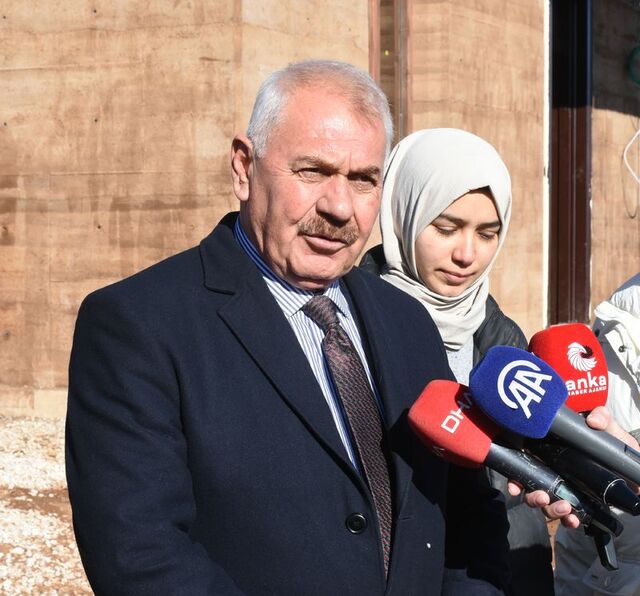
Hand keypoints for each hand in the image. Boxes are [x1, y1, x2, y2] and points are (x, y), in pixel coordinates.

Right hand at [507, 406, 639, 526]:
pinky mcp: (580, 505)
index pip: (526, 464)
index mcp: (553, 454)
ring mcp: (565, 490)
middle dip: (532, 497)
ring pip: (547, 504)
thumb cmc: (615, 447)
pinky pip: (568, 517)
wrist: (635, 472)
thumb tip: (592, 421)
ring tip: (565, 509)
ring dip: (551, 510)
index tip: (515, 484)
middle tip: (543, 497)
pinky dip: (568, 521)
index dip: (516, 475)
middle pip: (532, 488)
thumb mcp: (610, 429)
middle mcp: (553, 473)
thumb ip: (603, 418)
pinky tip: (574, 520)